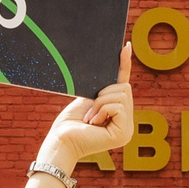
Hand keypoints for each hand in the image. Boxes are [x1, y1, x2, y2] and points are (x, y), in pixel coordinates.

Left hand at [35, 43, 136, 172]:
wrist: (61, 141)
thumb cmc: (70, 123)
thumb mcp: (88, 99)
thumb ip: (103, 89)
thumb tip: (113, 68)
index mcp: (119, 116)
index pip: (124, 87)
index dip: (124, 65)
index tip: (125, 46)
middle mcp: (126, 123)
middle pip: (124, 88)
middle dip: (104, 93)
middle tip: (89, 111)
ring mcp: (127, 130)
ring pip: (120, 95)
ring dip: (100, 103)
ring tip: (89, 119)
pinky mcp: (124, 134)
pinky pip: (117, 105)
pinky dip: (102, 109)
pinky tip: (93, 122)